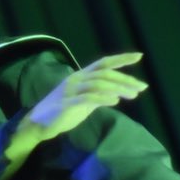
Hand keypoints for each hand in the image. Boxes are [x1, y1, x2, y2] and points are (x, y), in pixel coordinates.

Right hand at [21, 52, 147, 142]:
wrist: (38, 124)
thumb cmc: (62, 112)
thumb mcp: (83, 100)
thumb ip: (98, 94)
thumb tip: (118, 92)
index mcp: (80, 75)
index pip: (103, 63)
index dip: (121, 58)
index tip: (139, 56)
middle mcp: (76, 79)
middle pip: (104, 74)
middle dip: (125, 79)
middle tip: (142, 87)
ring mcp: (71, 91)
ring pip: (98, 84)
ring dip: (118, 88)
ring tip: (133, 95)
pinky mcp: (67, 104)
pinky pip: (87, 98)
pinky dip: (103, 98)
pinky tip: (115, 101)